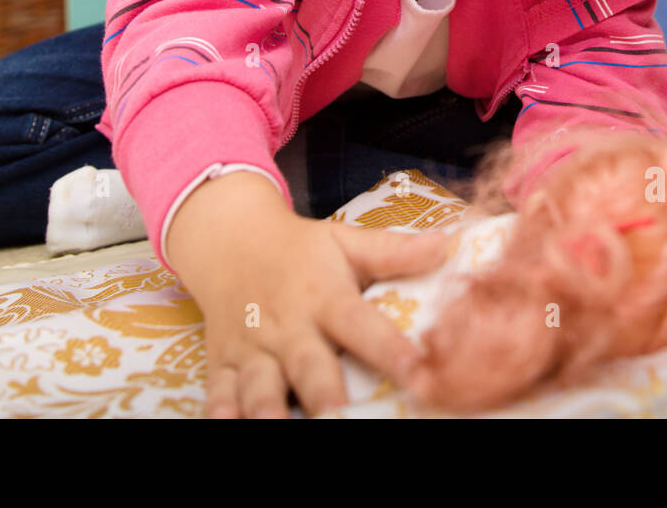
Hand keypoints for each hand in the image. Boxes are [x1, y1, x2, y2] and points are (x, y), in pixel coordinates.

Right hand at [188, 211, 450, 417]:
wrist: (230, 239)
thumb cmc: (300, 250)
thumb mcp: (346, 241)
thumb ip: (393, 250)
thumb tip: (448, 244)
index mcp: (324, 296)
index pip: (360, 322)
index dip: (389, 348)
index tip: (417, 371)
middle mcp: (288, 325)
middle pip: (308, 363)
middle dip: (324, 394)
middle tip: (340, 417)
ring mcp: (252, 346)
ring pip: (259, 384)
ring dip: (268, 408)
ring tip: (278, 427)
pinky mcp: (223, 361)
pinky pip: (218, 390)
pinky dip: (220, 409)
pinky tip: (225, 425)